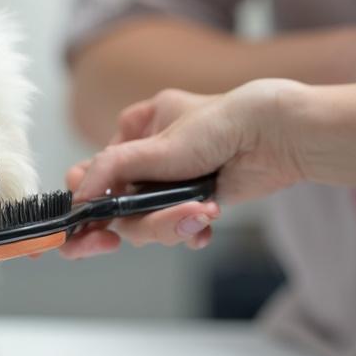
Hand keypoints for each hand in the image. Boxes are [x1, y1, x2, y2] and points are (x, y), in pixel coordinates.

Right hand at [58, 82, 299, 258]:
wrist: (277, 138)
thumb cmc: (221, 124)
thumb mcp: (157, 147)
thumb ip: (111, 170)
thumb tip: (78, 195)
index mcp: (132, 131)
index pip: (93, 175)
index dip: (88, 206)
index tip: (86, 230)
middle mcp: (146, 157)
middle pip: (120, 209)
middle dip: (145, 220)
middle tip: (162, 224)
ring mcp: (168, 181)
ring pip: (147, 223)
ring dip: (172, 224)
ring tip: (202, 214)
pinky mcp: (192, 201)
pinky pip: (175, 228)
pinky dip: (189, 229)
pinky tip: (207, 221)